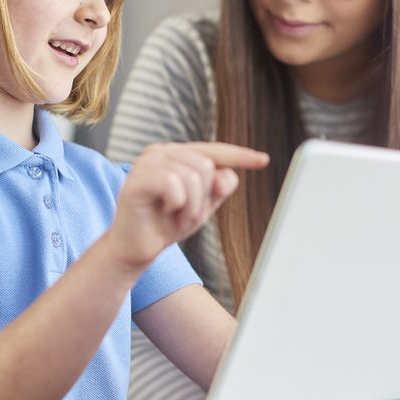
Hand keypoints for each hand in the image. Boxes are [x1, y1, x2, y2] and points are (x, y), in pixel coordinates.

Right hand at [107, 142, 268, 269]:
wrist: (137, 248)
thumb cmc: (166, 223)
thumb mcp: (203, 206)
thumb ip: (219, 188)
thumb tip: (227, 176)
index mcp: (177, 155)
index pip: (214, 152)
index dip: (240, 156)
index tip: (263, 160)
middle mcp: (162, 152)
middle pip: (206, 165)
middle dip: (202, 198)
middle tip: (184, 214)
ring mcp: (147, 162)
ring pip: (192, 176)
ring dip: (189, 206)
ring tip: (173, 215)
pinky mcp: (137, 177)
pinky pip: (174, 184)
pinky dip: (176, 204)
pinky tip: (163, 211)